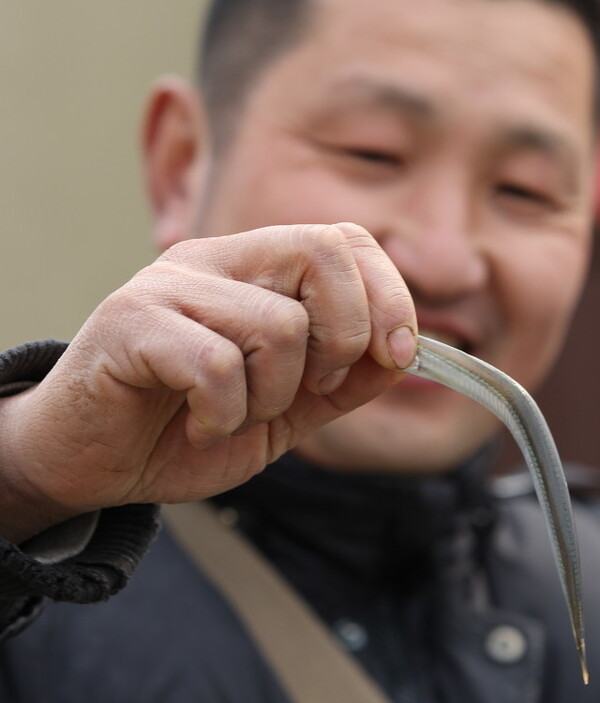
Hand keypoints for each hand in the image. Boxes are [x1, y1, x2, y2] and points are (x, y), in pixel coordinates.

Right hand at [0, 223, 416, 542]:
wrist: (88, 463)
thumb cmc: (186, 428)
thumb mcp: (286, 410)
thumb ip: (344, 382)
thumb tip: (408, 352)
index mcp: (257, 269)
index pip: (346, 239)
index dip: (388, 295)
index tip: (398, 355)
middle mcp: (215, 260)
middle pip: (323, 252)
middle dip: (345, 337)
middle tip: (309, 390)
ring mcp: (169, 285)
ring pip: (279, 324)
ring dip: (273, 397)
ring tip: (233, 416)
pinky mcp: (129, 323)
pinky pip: (217, 364)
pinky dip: (224, 414)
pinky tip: (200, 426)